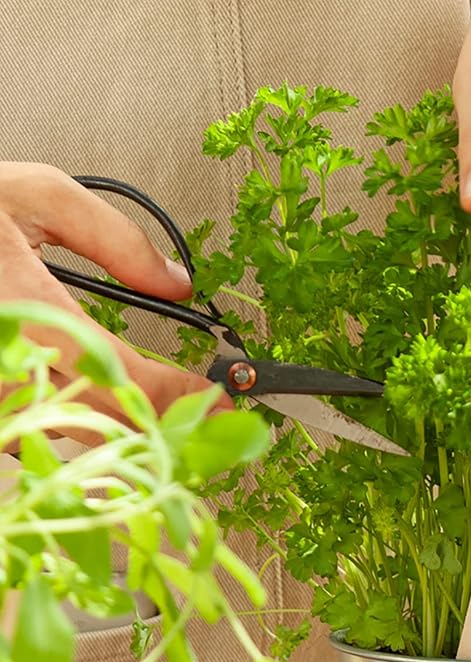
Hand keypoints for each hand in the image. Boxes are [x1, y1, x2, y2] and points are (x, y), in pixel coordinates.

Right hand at [0, 163, 217, 412]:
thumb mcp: (31, 196)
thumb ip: (113, 238)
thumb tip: (175, 281)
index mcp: (25, 312)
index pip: (130, 377)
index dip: (186, 397)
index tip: (228, 401)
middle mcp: (7, 367)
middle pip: (111, 423)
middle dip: (168, 425)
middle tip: (211, 423)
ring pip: (73, 435)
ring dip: (123, 431)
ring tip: (168, 420)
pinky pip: (32, 434)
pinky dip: (72, 426)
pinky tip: (105, 416)